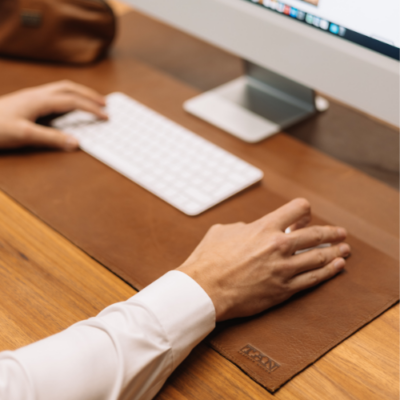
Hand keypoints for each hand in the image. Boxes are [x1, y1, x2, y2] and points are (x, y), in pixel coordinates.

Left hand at [0, 80, 107, 150]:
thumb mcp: (24, 135)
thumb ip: (52, 138)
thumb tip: (76, 143)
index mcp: (39, 100)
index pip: (73, 101)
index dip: (91, 108)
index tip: (106, 116)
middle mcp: (37, 95)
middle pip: (69, 87)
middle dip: (89, 94)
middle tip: (105, 103)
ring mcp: (32, 97)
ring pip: (62, 88)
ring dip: (79, 93)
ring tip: (92, 101)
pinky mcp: (28, 102)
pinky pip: (54, 95)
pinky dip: (69, 98)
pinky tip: (69, 106)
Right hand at [178, 198, 350, 320]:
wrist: (204, 289)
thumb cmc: (208, 259)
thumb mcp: (222, 231)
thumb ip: (241, 226)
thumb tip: (248, 228)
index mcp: (264, 227)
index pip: (298, 209)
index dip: (304, 211)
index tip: (305, 217)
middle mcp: (278, 245)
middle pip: (316, 233)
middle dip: (331, 232)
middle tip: (340, 233)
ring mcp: (284, 268)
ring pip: (319, 256)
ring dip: (335, 251)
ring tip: (344, 250)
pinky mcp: (284, 290)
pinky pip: (313, 279)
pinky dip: (328, 271)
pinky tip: (337, 266)